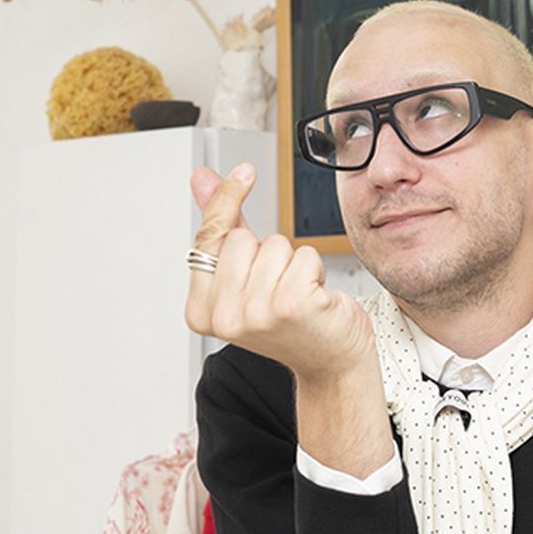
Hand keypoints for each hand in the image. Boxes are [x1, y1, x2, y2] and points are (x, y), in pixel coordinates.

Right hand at [186, 164, 376, 383]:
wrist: (331, 362)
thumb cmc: (290, 320)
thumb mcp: (246, 276)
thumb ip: (221, 228)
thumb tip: (201, 179)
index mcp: (201, 312)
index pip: (208, 238)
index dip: (226, 201)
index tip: (244, 171)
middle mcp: (224, 318)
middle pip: (241, 238)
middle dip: (266, 253)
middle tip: (277, 288)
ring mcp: (257, 313)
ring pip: (275, 244)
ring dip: (292, 263)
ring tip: (296, 295)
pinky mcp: (292, 304)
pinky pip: (304, 254)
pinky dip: (314, 269)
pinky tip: (314, 298)